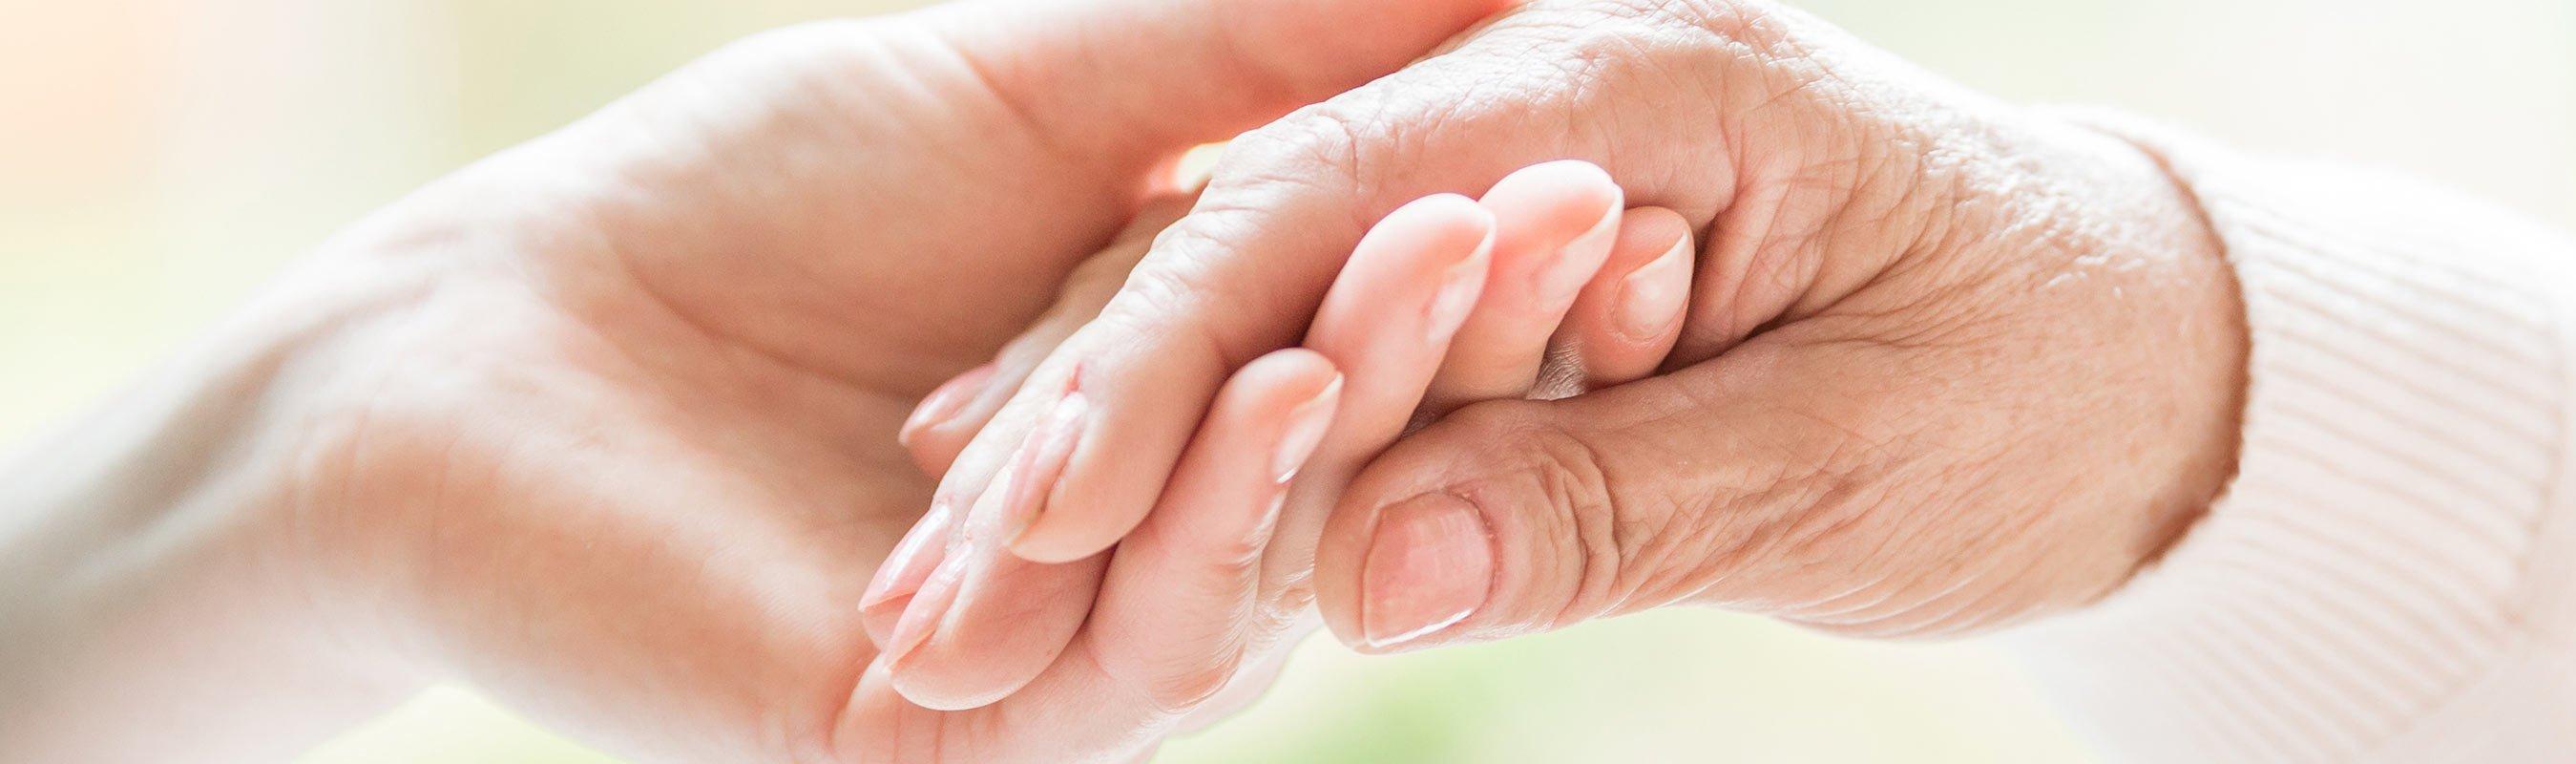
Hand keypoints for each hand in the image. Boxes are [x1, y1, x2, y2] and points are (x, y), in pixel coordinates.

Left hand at [201, 0, 1511, 759]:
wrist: (484, 344)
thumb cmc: (752, 198)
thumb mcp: (1047, 88)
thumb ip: (1257, 52)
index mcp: (1196, 403)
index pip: (1382, 333)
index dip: (1485, 240)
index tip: (1591, 135)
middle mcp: (1164, 540)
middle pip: (1360, 444)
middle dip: (1467, 314)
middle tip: (1587, 196)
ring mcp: (1082, 647)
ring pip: (1277, 542)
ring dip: (1381, 390)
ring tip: (1461, 243)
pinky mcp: (983, 737)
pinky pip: (1148, 641)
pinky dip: (1231, 508)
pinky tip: (1288, 379)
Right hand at [917, 0, 2250, 684]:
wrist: (2156, 357)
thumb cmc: (2047, 393)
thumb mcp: (1850, 466)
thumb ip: (1611, 503)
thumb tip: (1364, 576)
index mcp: (1648, 79)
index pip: (1339, 206)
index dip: (1169, 363)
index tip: (1032, 514)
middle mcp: (1558, 85)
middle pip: (1258, 235)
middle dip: (1082, 416)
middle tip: (919, 596)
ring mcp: (1527, 158)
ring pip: (1260, 288)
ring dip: (1101, 442)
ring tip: (934, 596)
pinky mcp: (1517, 248)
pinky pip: (1324, 333)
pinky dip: (1203, 440)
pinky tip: (1060, 531)